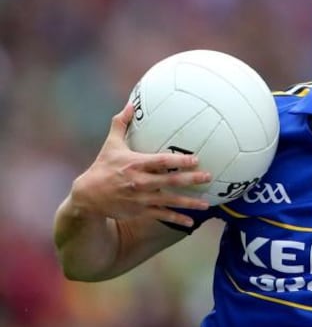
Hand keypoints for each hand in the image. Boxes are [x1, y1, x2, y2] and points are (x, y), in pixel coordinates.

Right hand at [69, 102, 210, 226]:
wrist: (88, 196)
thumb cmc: (102, 167)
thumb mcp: (110, 145)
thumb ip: (121, 124)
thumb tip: (130, 104)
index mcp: (135, 164)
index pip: (161, 161)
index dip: (179, 161)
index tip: (196, 159)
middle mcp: (140, 182)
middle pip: (170, 181)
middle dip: (191, 179)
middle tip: (209, 177)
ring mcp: (141, 199)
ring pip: (169, 201)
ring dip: (189, 203)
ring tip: (206, 204)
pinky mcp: (140, 211)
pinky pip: (162, 215)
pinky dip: (177, 219)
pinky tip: (191, 222)